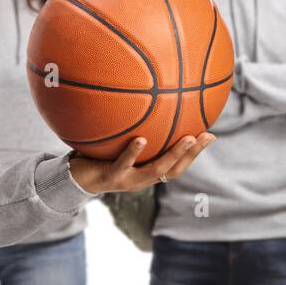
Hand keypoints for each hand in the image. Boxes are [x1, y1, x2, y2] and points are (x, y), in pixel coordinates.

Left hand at [68, 133, 215, 193]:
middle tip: (206, 136)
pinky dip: (132, 153)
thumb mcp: (120, 143)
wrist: (73, 177)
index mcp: (148, 171)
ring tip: (188, 138)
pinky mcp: (110, 177)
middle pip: (175, 169)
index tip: (211, 135)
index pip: (179, 165)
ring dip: (173, 154)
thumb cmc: (99, 156)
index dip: (196, 153)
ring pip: (156, 169)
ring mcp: (127, 180)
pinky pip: (123, 164)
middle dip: (192, 153)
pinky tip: (141, 139)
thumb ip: (137, 130)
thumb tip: (150, 104)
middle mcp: (142, 179)